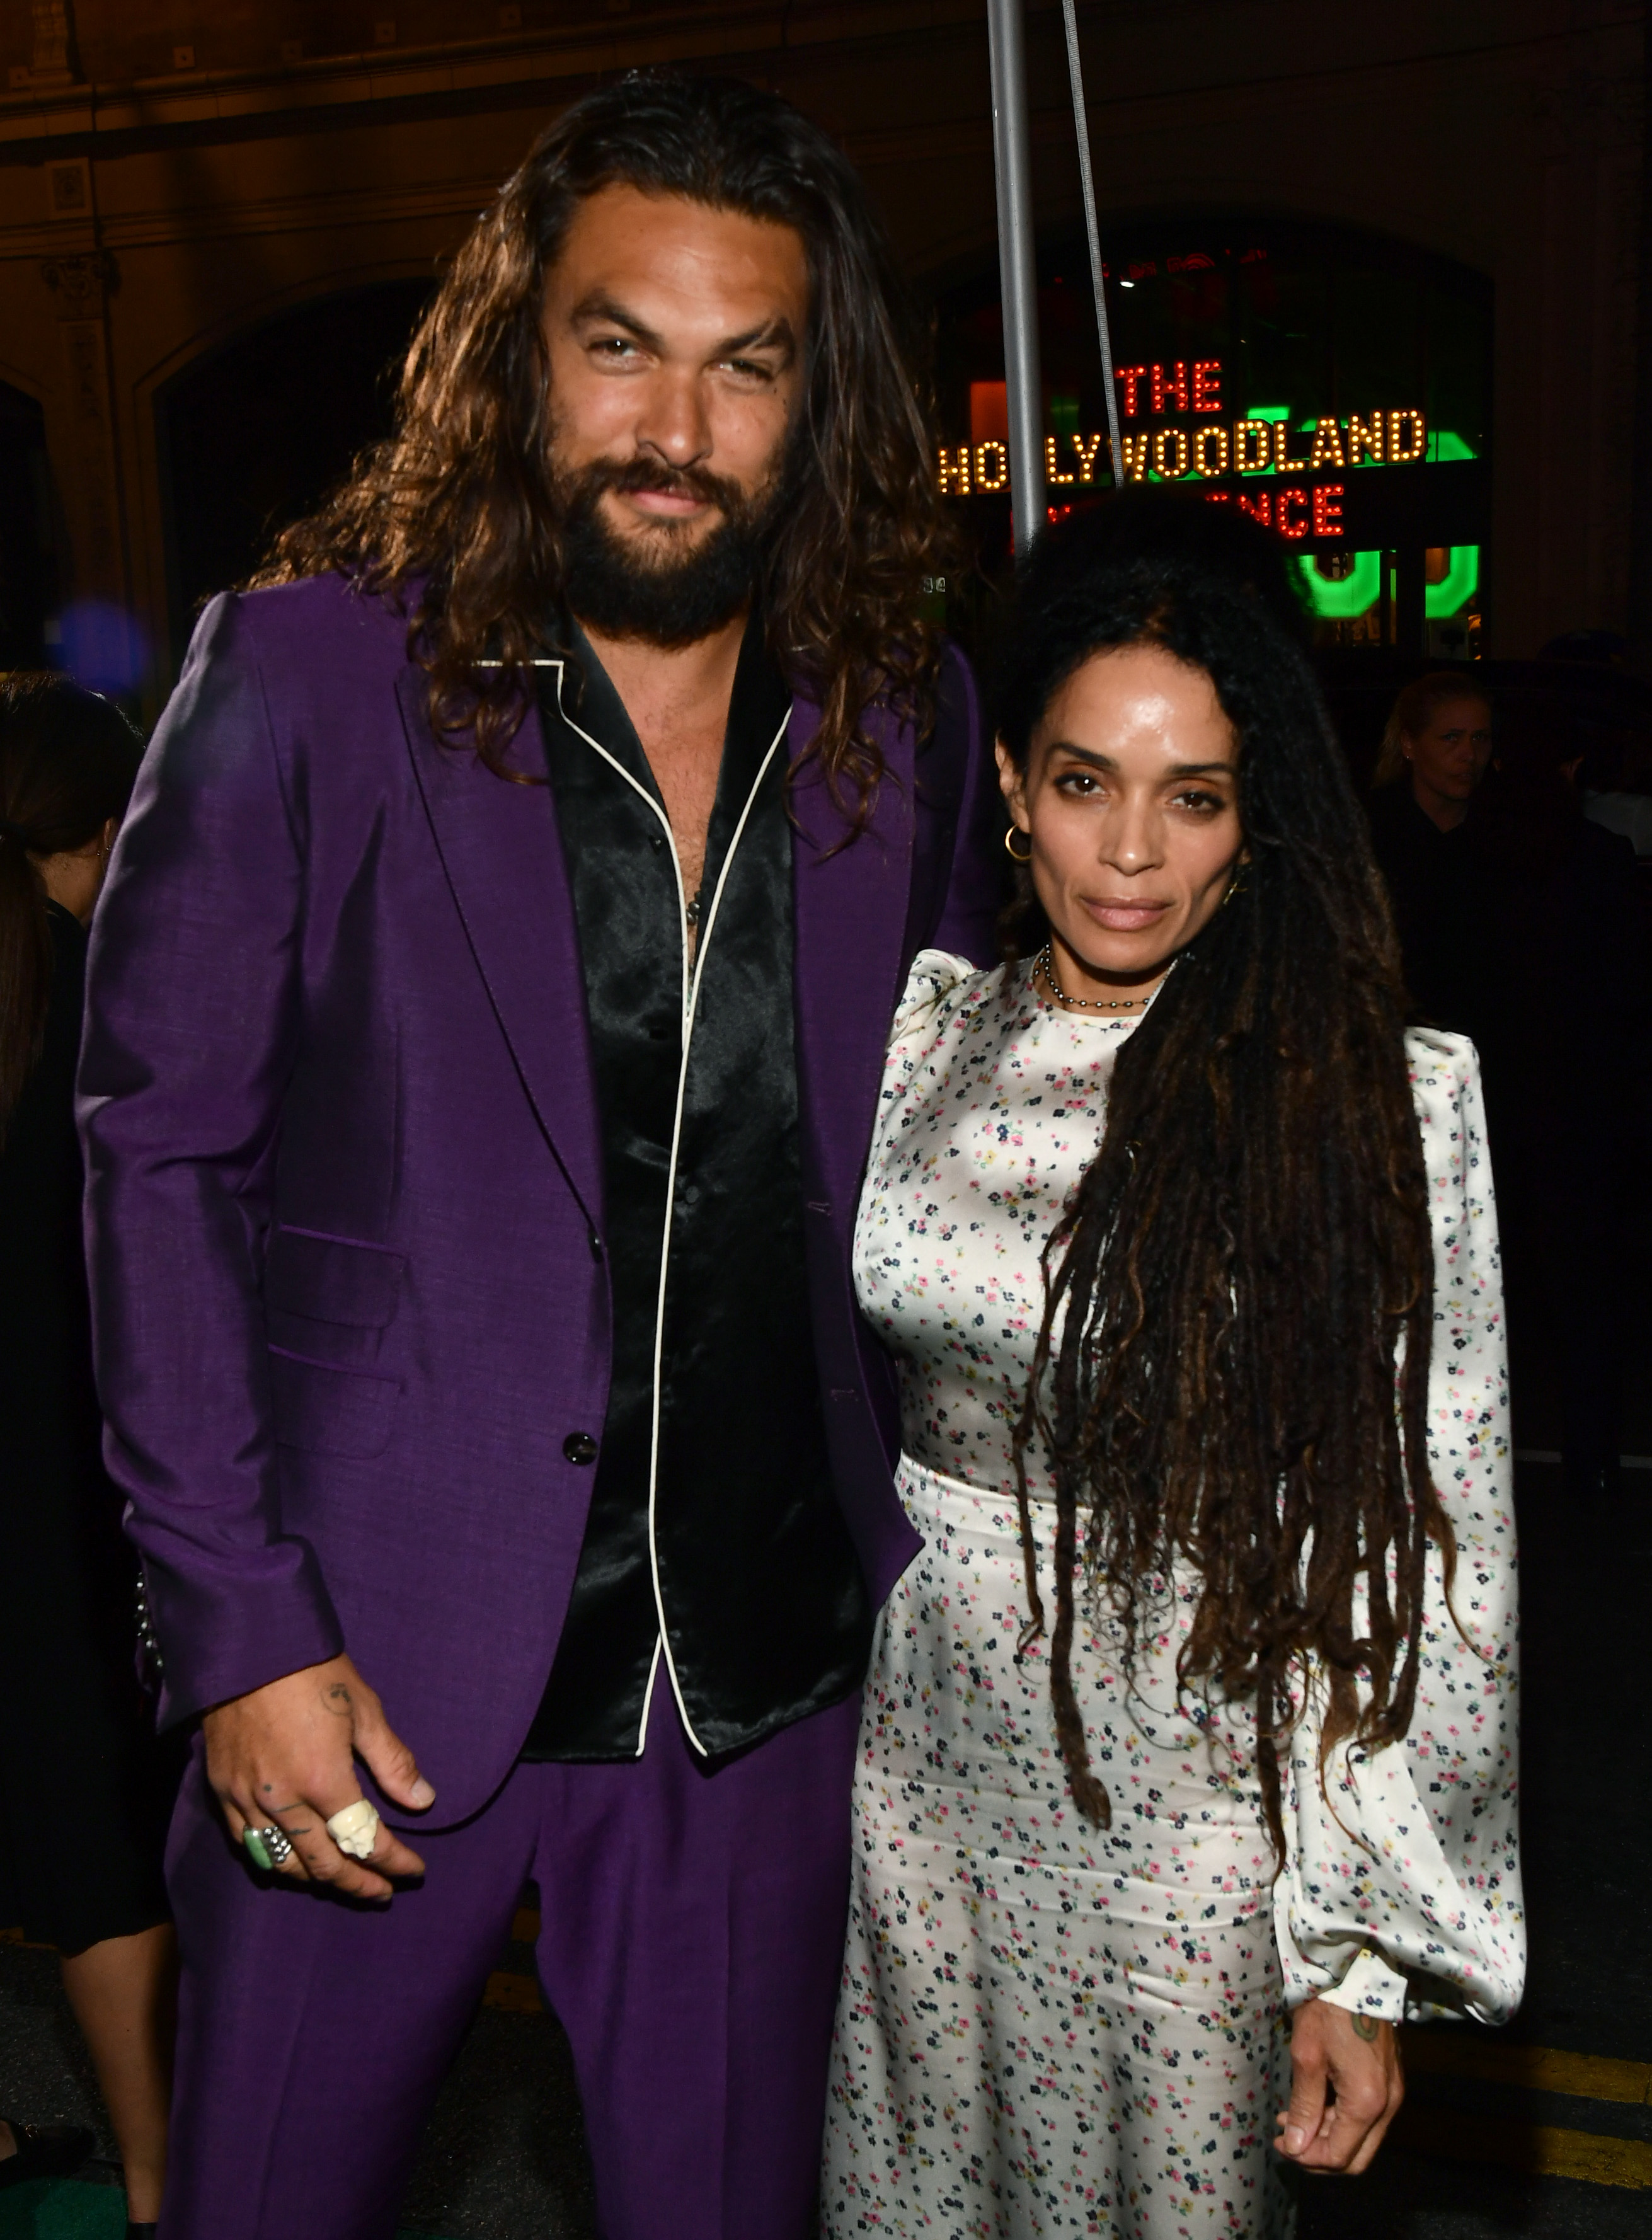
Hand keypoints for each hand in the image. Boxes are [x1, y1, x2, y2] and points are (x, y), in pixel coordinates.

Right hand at [203, 1653, 433, 1900]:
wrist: (247, 1645)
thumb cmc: (312, 1670)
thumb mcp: (363, 1709)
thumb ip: (392, 1762)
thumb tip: (423, 1800)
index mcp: (321, 1779)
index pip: (364, 1840)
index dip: (393, 1861)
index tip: (414, 1872)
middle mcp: (281, 1800)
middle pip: (323, 1865)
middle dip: (358, 1884)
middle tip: (382, 1892)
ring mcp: (245, 1799)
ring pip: (282, 1864)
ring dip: (316, 1881)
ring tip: (342, 1882)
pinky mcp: (221, 1790)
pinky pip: (246, 1844)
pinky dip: (273, 1862)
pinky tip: (291, 1862)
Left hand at [1276, 1996, 1403, 2174]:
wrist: (1355, 1973)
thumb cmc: (1327, 2010)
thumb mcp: (1306, 2058)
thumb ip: (1305, 2107)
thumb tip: (1296, 2147)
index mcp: (1367, 2103)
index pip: (1340, 2156)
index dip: (1308, 2159)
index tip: (1282, 2143)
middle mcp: (1389, 2105)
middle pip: (1357, 2158)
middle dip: (1320, 2156)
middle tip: (1289, 2138)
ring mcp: (1394, 2093)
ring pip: (1363, 2140)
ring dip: (1329, 2137)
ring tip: (1294, 2118)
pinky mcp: (1390, 2081)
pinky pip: (1369, 2118)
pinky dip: (1342, 2120)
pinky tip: (1316, 2104)